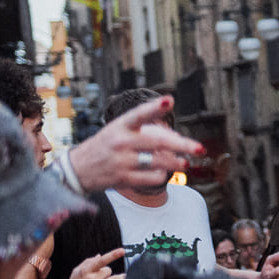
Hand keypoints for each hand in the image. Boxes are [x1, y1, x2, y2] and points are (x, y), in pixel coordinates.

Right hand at [59, 248, 125, 278]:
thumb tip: (99, 255)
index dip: (112, 255)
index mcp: (85, 271)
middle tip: (100, 278)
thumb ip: (87, 263)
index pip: (101, 261)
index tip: (122, 250)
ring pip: (115, 278)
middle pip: (108, 270)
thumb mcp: (75, 274)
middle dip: (106, 273)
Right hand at [67, 97, 203, 192]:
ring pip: (158, 162)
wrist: (78, 169)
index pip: (139, 114)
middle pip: (157, 142)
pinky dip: (162, 176)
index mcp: (120, 126)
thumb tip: (177, 138)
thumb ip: (145, 130)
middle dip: (182, 145)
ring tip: (185, 163)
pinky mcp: (123, 178)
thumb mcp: (118, 130)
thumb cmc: (106, 146)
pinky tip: (163, 173)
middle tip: (200, 148)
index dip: (155, 107)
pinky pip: (152, 178)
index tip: (170, 100)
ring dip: (176, 163)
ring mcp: (121, 161)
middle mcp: (120, 142)